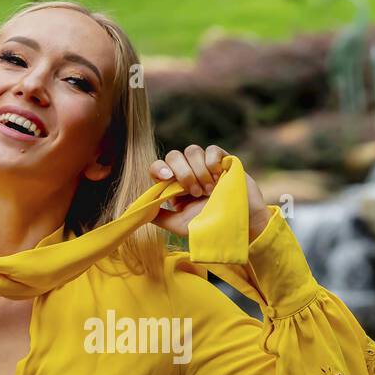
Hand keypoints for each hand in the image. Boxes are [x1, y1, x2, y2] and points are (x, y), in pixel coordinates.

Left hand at [149, 144, 270, 240]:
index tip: (166, 177)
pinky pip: (212, 149)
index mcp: (174, 185)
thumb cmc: (209, 225)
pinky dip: (212, 162)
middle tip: (195, 193)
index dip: (159, 168)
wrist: (239, 225)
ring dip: (198, 171)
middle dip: (183, 173)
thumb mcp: (179, 225)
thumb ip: (158, 216)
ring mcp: (205, 164)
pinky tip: (219, 178)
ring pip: (192, 150)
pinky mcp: (223, 160)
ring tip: (209, 190)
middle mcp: (188, 171)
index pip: (159, 167)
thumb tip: (135, 209)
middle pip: (174, 155)